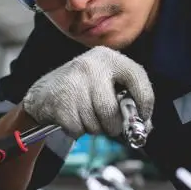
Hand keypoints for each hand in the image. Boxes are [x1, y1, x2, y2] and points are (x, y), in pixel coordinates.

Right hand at [22, 46, 153, 137]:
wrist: (44, 93)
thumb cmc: (84, 91)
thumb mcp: (106, 84)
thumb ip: (128, 101)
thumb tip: (145, 127)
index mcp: (108, 58)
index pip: (137, 77)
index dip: (145, 101)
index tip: (143, 117)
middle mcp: (91, 66)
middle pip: (111, 110)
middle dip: (113, 126)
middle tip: (110, 126)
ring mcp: (73, 82)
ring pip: (95, 123)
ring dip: (94, 129)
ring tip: (87, 117)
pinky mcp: (60, 101)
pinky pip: (78, 129)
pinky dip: (78, 131)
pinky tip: (73, 118)